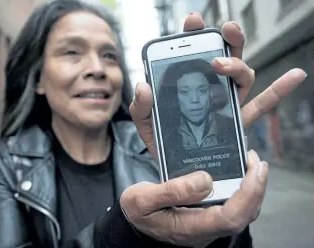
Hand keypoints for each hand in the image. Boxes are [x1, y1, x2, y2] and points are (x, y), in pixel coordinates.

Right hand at [120, 150, 267, 246]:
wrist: (135, 222)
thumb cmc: (138, 211)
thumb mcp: (143, 198)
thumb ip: (172, 191)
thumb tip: (207, 180)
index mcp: (189, 227)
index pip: (230, 217)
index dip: (248, 194)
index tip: (255, 169)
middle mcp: (204, 230)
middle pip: (243, 216)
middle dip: (257, 188)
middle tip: (256, 161)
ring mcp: (207, 226)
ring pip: (241, 213)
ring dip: (252, 189)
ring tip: (251, 164)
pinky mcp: (207, 217)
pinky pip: (232, 207)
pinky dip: (242, 190)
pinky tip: (239, 174)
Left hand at [130, 12, 305, 158]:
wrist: (175, 168)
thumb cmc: (162, 140)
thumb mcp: (146, 122)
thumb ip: (141, 106)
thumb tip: (144, 86)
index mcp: (191, 83)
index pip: (195, 53)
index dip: (196, 34)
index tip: (193, 22)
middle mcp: (212, 88)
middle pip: (226, 57)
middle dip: (226, 39)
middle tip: (222, 30)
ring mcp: (228, 103)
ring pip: (243, 76)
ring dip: (238, 64)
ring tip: (222, 66)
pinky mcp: (238, 122)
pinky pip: (263, 105)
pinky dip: (280, 89)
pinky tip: (296, 74)